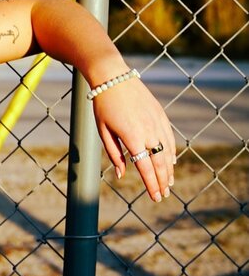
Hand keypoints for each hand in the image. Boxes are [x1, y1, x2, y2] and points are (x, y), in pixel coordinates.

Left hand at [92, 78, 175, 201]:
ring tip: (168, 184)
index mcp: (132, 137)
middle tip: (163, 196)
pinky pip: (169, 137)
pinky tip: (171, 162)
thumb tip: (121, 175)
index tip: (155, 197)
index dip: (151, 184)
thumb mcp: (103, 131)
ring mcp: (156, 122)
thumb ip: (114, 154)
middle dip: (162, 181)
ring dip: (168, 170)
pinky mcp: (160, 114)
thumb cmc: (103, 106)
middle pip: (159, 163)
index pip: (145, 167)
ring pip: (167, 151)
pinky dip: (171, 152)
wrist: (113, 78)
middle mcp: (148, 130)